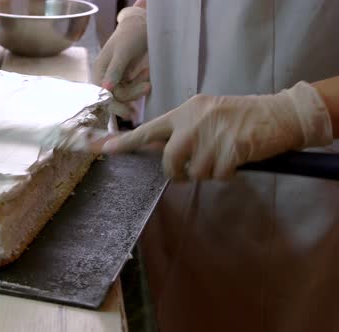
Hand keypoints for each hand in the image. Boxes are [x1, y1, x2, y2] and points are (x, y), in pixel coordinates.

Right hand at [93, 7, 150, 118]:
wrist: (141, 26)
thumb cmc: (130, 35)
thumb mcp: (122, 52)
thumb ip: (115, 70)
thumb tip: (106, 89)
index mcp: (99, 72)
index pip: (103, 95)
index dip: (114, 105)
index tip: (127, 112)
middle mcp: (104, 78)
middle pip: (115, 97)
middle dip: (131, 94)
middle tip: (147, 87)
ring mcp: (116, 79)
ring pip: (125, 96)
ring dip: (137, 90)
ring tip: (148, 78)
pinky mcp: (126, 79)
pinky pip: (131, 90)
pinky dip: (140, 88)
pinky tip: (148, 81)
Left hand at [102, 82, 333, 179]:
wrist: (279, 114)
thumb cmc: (240, 117)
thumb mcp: (205, 116)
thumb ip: (181, 131)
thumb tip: (156, 151)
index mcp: (185, 111)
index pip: (148, 130)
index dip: (125, 142)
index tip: (102, 148)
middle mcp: (194, 121)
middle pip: (169, 160)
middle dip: (178, 172)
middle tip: (189, 172)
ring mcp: (212, 135)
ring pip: (194, 172)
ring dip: (207, 172)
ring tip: (222, 157)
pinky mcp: (230, 149)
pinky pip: (218, 176)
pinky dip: (226, 174)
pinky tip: (236, 160)